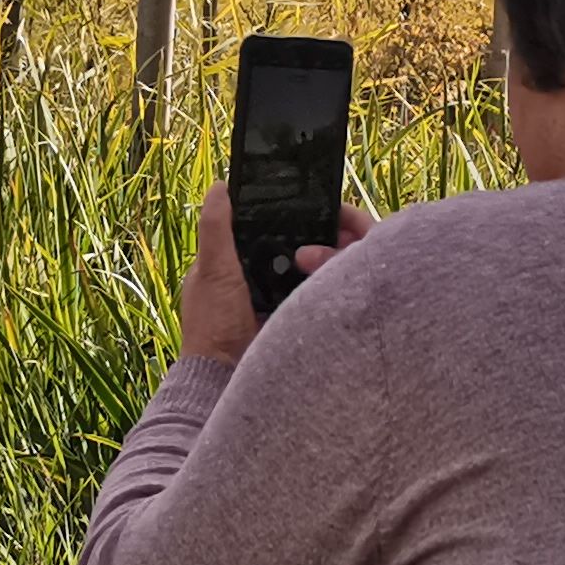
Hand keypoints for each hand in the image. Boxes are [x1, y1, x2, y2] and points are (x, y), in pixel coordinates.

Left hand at [181, 182, 374, 366]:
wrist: (226, 378)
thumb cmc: (215, 323)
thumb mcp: (213, 269)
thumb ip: (216, 228)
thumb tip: (220, 186)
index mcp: (235, 261)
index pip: (272, 226)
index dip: (299, 215)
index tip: (326, 209)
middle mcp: (258, 276)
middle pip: (298, 245)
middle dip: (324, 237)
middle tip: (349, 232)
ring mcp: (278, 299)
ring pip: (313, 267)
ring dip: (330, 259)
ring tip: (352, 249)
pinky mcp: (293, 318)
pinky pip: (317, 294)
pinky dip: (328, 284)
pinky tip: (345, 274)